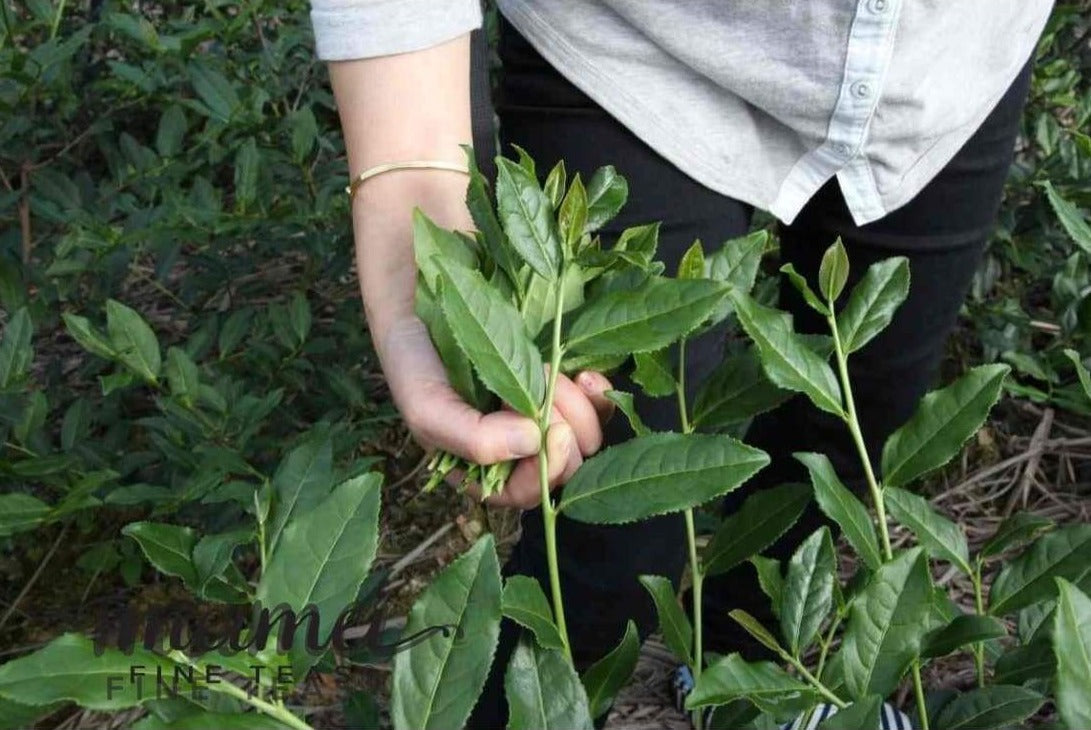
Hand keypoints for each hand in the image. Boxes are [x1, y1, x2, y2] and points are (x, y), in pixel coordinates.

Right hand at [378, 315, 612, 507]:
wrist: (421, 304)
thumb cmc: (417, 364)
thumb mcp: (427, 407)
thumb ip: (472, 439)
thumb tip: (533, 443)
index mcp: (483, 472)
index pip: (528, 492)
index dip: (548, 469)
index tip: (556, 432)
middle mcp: (518, 452)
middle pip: (565, 466)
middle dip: (563, 430)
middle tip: (543, 389)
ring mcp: (544, 420)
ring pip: (587, 437)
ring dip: (578, 406)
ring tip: (550, 372)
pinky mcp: (564, 390)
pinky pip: (601, 408)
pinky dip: (599, 393)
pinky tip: (585, 376)